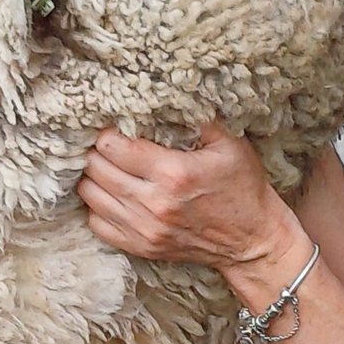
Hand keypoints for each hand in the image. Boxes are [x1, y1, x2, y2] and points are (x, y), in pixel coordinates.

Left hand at [77, 119, 298, 271]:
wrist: (253, 240)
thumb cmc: (242, 187)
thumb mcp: (229, 143)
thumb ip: (196, 117)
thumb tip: (164, 96)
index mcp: (173, 173)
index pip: (112, 146)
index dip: (108, 133)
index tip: (116, 128)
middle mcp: (153, 204)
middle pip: (96, 169)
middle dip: (97, 152)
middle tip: (109, 146)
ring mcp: (145, 230)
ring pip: (91, 196)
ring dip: (94, 178)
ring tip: (107, 168)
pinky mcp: (142, 247)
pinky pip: (98, 225)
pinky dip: (97, 207)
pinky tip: (111, 195)